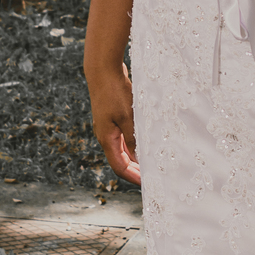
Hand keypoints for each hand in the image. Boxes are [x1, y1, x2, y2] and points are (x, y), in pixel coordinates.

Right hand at [86, 61, 140, 185]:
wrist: (102, 70)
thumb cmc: (114, 92)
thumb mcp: (128, 117)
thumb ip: (133, 139)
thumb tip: (139, 159)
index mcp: (107, 138)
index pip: (119, 167)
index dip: (133, 177)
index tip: (147, 184)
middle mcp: (105, 135)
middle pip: (120, 160)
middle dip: (135, 171)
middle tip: (151, 178)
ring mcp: (108, 126)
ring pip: (122, 149)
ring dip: (135, 158)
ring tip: (150, 163)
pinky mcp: (112, 117)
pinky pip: (123, 137)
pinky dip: (133, 144)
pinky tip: (144, 143)